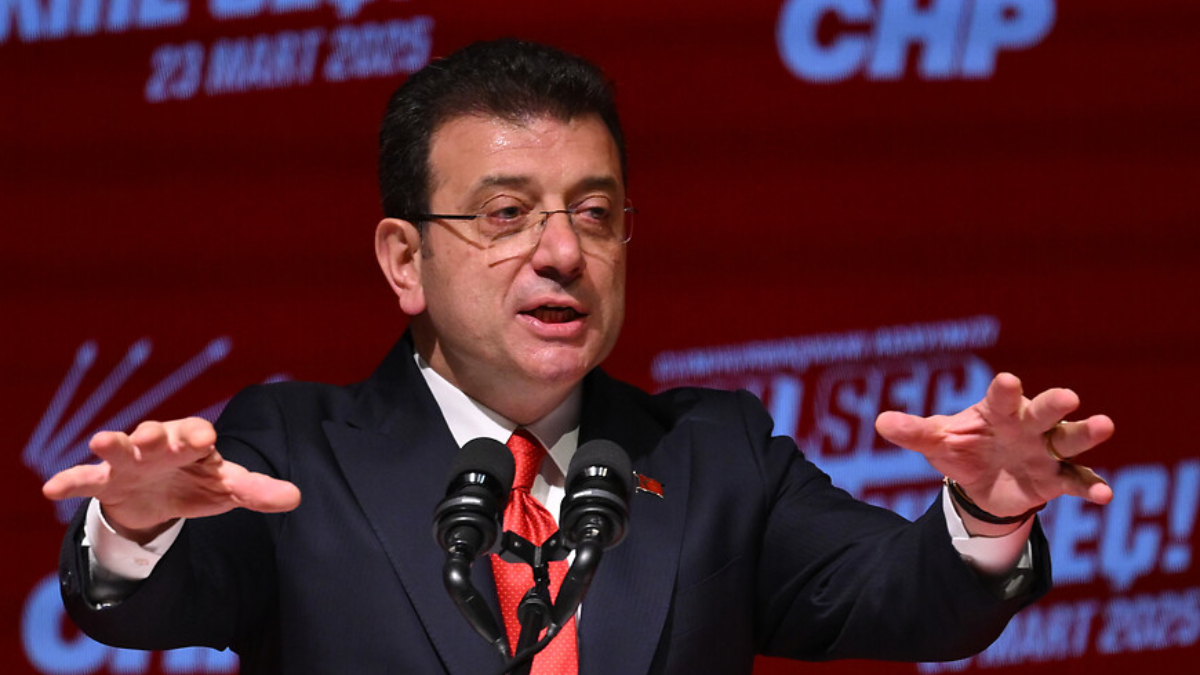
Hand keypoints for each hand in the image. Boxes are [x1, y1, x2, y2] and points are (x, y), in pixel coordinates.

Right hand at [42, 417, 300, 543]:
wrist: (159, 498)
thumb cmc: (198, 482)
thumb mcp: (227, 488)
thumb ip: (257, 491)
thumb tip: (295, 497)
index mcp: (192, 441)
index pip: (196, 432)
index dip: (198, 435)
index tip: (205, 438)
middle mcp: (159, 444)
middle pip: (157, 434)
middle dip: (156, 434)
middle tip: (153, 436)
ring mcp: (129, 462)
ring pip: (120, 448)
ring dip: (113, 443)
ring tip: (100, 440)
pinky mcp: (105, 482)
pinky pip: (84, 480)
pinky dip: (69, 482)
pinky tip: (50, 490)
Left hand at [876, 373, 1112, 533]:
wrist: (981, 482)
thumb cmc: (963, 448)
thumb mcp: (937, 442)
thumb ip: (913, 432)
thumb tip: (881, 422)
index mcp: (998, 411)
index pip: (1001, 397)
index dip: (1004, 389)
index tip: (1006, 381)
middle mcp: (1028, 425)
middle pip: (1044, 411)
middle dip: (1055, 404)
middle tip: (1069, 397)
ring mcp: (1046, 451)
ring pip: (1070, 439)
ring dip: (1086, 433)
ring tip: (1104, 425)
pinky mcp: (1056, 478)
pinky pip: (1077, 480)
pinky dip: (1091, 486)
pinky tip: (1105, 495)